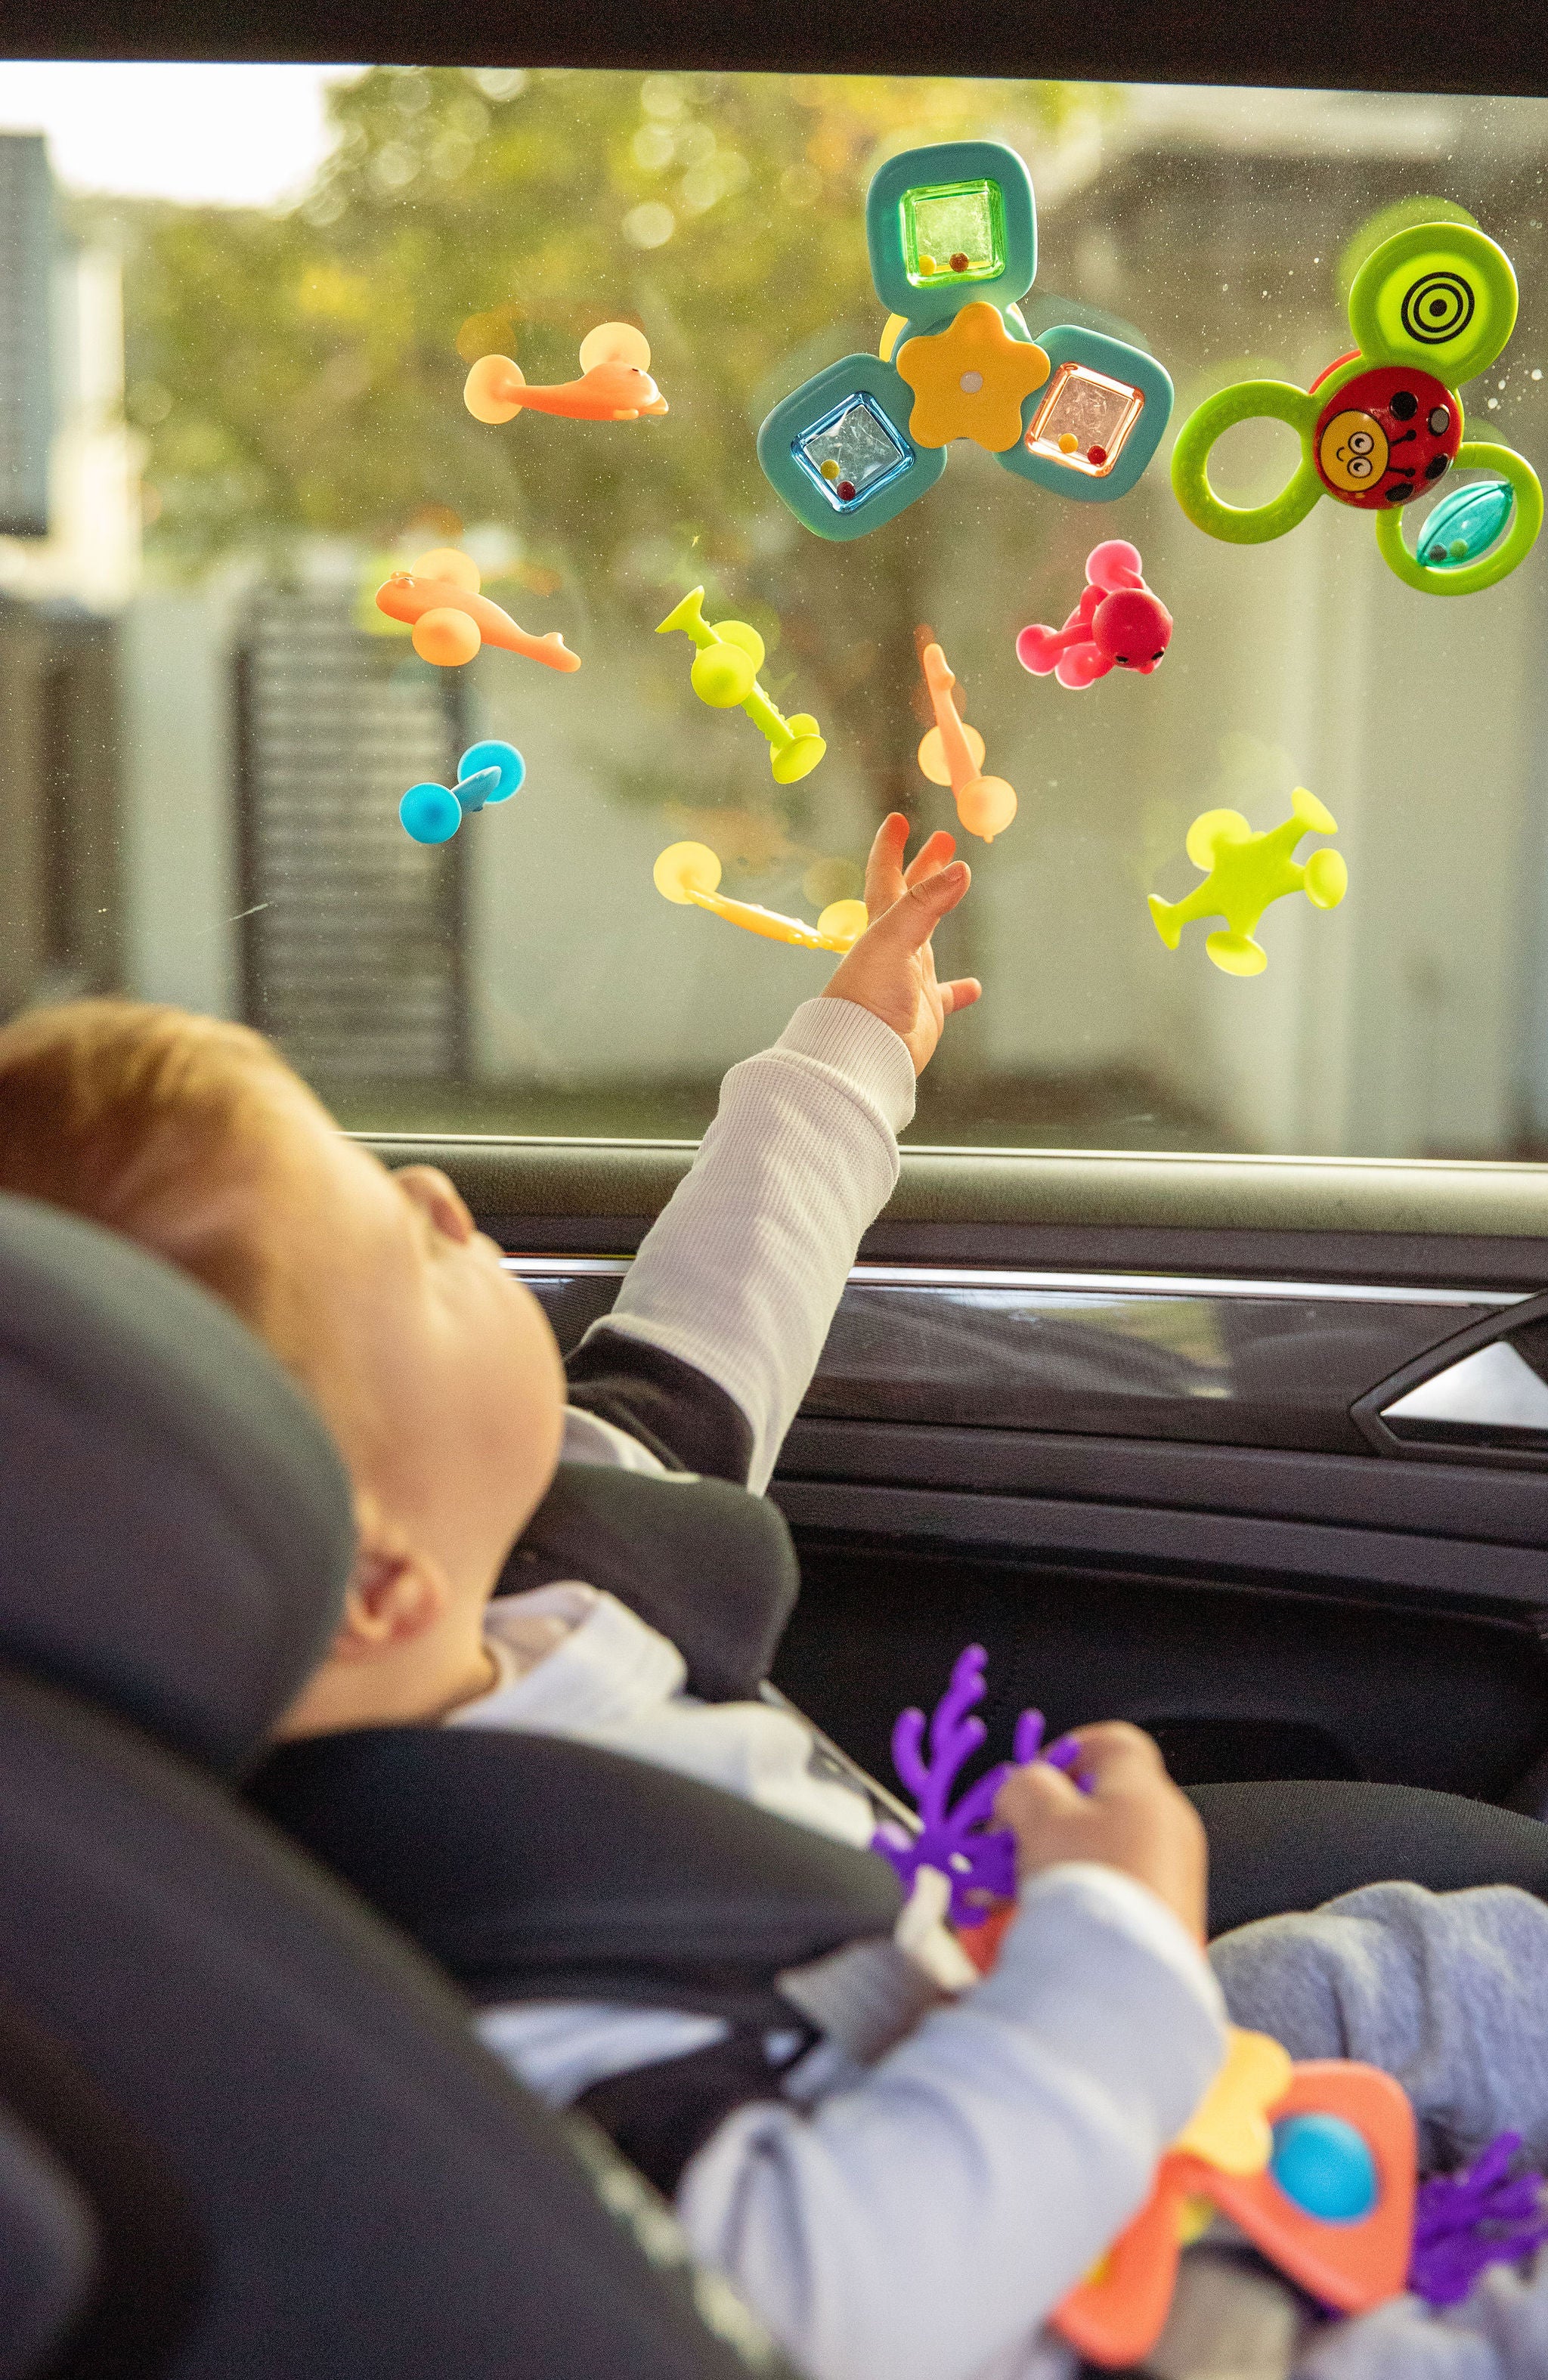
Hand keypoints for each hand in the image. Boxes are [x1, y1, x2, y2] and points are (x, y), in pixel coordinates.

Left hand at [821, 812, 981, 1075]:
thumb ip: (925, 905)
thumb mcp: (895, 941)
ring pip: (929, 939)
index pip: (885, 876)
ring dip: (941, 914)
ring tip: (958, 892)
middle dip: (927, 867)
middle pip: (913, 898)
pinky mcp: (925, 1011)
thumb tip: (959, 869)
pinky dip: (959, 990)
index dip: (891, 847)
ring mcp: (910, 978)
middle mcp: (895, 948)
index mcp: (881, 926)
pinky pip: (946, 996)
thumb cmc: (867, 998)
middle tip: (945, 840)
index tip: (898, 819)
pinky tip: (972, 987)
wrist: (862, 1054)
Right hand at [993, 1722, 1207, 1941]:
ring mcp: (1174, 1876)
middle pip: (1103, 1801)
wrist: (1127, 1978)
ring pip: (1105, 1849)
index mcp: (1146, 1791)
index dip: (1066, 1751)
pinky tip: (1048, 1916)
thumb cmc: (1089, 1885)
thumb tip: (1020, 1789)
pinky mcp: (1168, 1918)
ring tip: (1020, 1887)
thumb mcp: (1039, 1816)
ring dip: (1060, 1859)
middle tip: (1016, 1839)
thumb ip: (1024, 1786)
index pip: (1112, 1742)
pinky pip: (1117, 1889)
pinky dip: (1081, 1894)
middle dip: (1052, 1817)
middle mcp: (1169, 1827)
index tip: (1032, 1779)